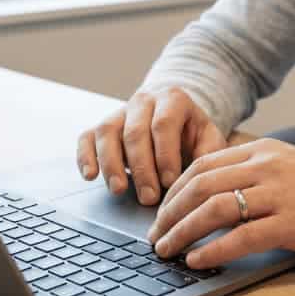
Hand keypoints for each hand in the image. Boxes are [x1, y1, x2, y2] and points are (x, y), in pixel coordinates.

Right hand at [77, 87, 226, 205]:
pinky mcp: (101, 126)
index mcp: (173, 99)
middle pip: (135, 132)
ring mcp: (119, 112)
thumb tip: (200, 176)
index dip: (165, 154)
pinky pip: (86, 137)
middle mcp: (143, 101)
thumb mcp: (209, 137)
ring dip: (111, 164)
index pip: (164, 124)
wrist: (174, 116)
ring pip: (107, 132)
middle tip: (149, 197)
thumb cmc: (191, 132)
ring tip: (119, 190)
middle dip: (142, 168)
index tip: (171, 182)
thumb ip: (209, 153)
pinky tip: (90, 175)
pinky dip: (85, 156)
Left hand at [145, 138, 294, 268]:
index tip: (162, 211)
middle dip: (170, 213)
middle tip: (156, 235)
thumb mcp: (289, 166)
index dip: (175, 190)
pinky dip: (213, 250)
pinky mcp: (292, 223)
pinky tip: (198, 261)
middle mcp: (267, 167)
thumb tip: (212, 194)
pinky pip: (241, 237)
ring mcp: (279, 194)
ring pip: (214, 209)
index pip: (203, 165)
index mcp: (263, 151)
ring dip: (183, 232)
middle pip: (200, 186)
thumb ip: (254, 172)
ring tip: (168, 250)